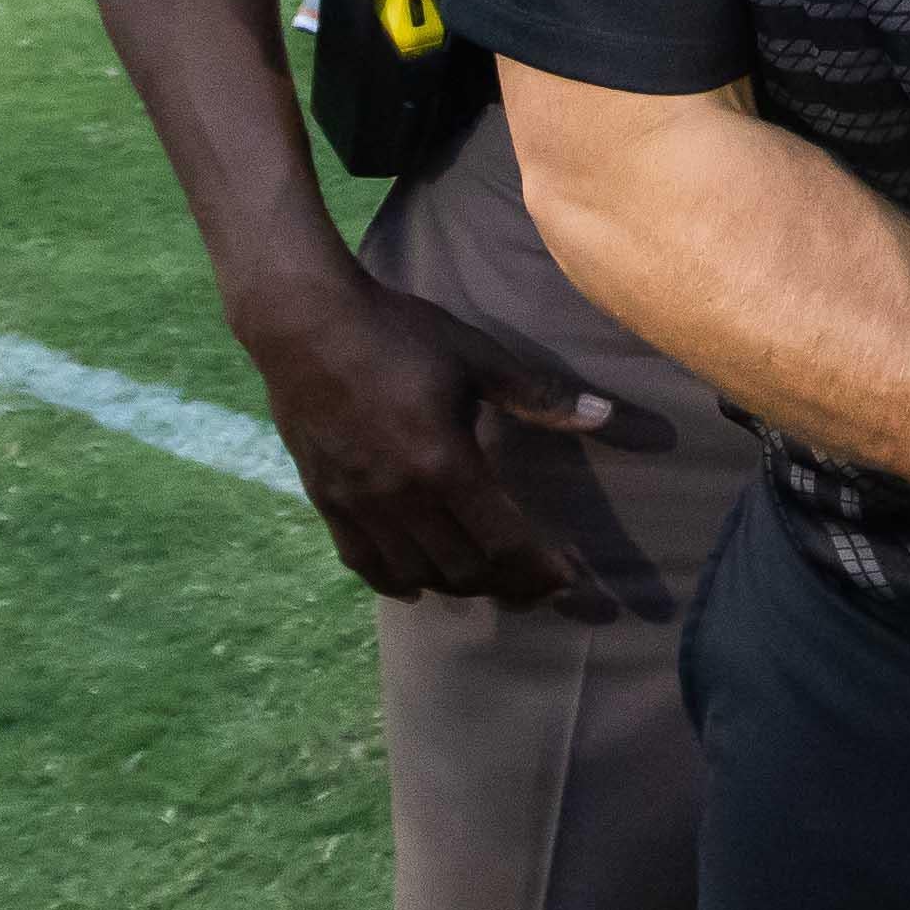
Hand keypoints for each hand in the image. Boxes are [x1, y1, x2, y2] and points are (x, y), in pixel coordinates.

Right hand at [243, 265, 617, 607]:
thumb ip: (539, 395)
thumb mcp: (476, 357)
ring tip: (487, 580)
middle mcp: (400, 496)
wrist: (303, 322)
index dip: (540, 568)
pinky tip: (416, 585)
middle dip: (507, 584)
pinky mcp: (325, 500)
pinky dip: (395, 582)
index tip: (567, 580)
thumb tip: (606, 416)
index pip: (503, 540)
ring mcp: (358, 504)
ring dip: (458, 586)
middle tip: (535, 584)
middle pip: (463, 569)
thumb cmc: (397, 333)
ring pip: (415, 574)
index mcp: (443, 462)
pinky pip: (363, 561)